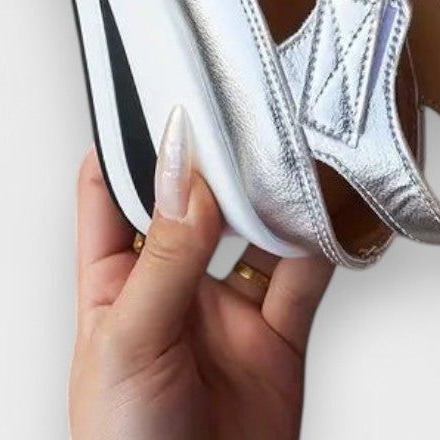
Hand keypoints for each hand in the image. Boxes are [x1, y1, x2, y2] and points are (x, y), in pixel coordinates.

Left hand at [69, 107, 332, 439]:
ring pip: (256, 233)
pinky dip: (322, 246)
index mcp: (114, 284)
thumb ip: (165, 261)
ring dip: (274, 199)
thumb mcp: (128, 345)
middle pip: (196, 204)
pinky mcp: (277, 337)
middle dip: (219, 163)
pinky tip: (328, 217)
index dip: (131, 143)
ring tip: (292, 156)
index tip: (162, 94)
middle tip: (245, 116)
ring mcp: (227, 311)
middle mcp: (172, 287)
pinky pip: (304, 278)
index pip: (111, 194)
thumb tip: (189, 183)